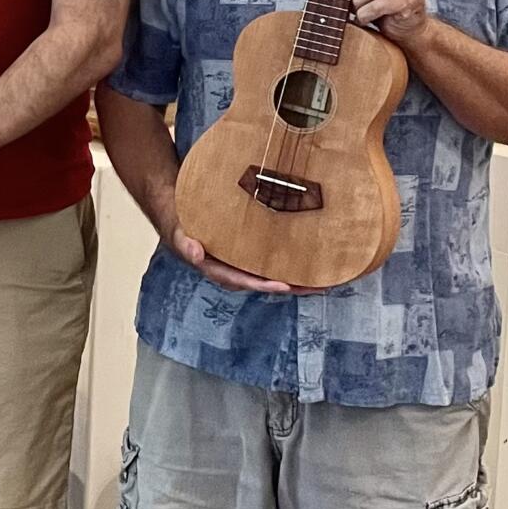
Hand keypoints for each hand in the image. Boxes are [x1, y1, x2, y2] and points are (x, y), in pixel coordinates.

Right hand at [164, 219, 321, 295]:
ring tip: (327, 280)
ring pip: (276, 277)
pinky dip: (294, 265)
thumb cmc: (184, 230)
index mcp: (220, 272)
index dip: (265, 286)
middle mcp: (237, 273)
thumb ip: (186, 245)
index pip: (245, 282)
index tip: (284, 286)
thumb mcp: (180, 237)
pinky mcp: (254, 257)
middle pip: (269, 284)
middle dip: (295, 287)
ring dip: (301, 280)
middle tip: (320, 286)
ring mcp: (247, 266)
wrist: (184, 221)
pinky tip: (314, 263)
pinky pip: (276, 264)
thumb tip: (194, 253)